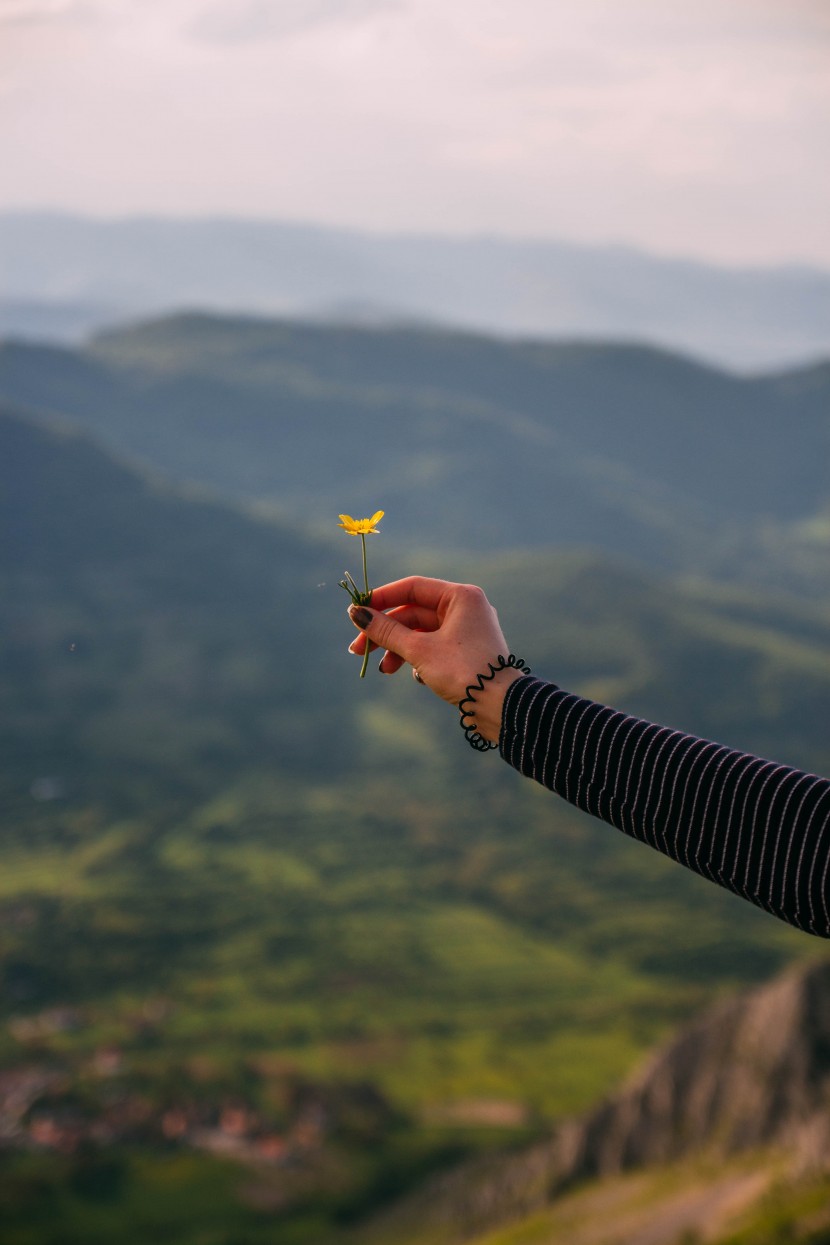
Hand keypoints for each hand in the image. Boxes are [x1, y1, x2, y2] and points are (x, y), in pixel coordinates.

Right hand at [347, 576, 523, 742]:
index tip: (357, 613)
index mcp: (460, 597)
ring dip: (398, 649)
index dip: (381, 599)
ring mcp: (467, 630)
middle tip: (358, 650)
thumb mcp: (419, 650)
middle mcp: (466, 608)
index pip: (412, 588)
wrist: (500, 706)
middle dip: (385, 633)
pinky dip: (418, 659)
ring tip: (383, 670)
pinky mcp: (466, 652)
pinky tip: (415, 677)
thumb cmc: (462, 671)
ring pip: (421, 633)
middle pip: (413, 613)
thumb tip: (357, 613)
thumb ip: (386, 631)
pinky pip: (433, 647)